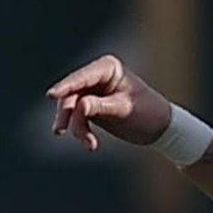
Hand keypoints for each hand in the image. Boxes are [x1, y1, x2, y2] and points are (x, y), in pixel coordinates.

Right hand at [47, 55, 171, 151]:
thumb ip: (100, 107)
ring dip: (76, 127)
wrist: (160, 128)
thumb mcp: (124, 110)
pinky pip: (78, 119)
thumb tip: (79, 106)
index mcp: (108, 68)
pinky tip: (90, 144)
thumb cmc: (148, 113)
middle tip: (60, 131)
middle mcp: (97, 77)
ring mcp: (92, 92)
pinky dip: (81, 131)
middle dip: (69, 114)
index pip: (81, 77)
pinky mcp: (91, 108)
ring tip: (89, 145)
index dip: (65, 86)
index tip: (51, 95)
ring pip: (72, 109)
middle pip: (72, 94)